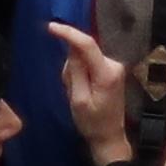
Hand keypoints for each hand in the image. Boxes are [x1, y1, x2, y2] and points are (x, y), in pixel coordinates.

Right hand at [41, 21, 135, 165]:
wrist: (109, 137)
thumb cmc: (92, 123)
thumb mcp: (78, 100)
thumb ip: (75, 72)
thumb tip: (72, 49)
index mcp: (106, 73)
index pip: (87, 45)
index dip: (69, 33)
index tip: (51, 27)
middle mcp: (113, 64)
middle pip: (83, 52)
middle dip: (71, 67)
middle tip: (71, 91)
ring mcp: (114, 67)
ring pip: (84, 58)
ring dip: (75, 73)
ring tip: (77, 95)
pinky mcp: (111, 70)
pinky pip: (89, 64)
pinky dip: (81, 75)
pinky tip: (83, 92)